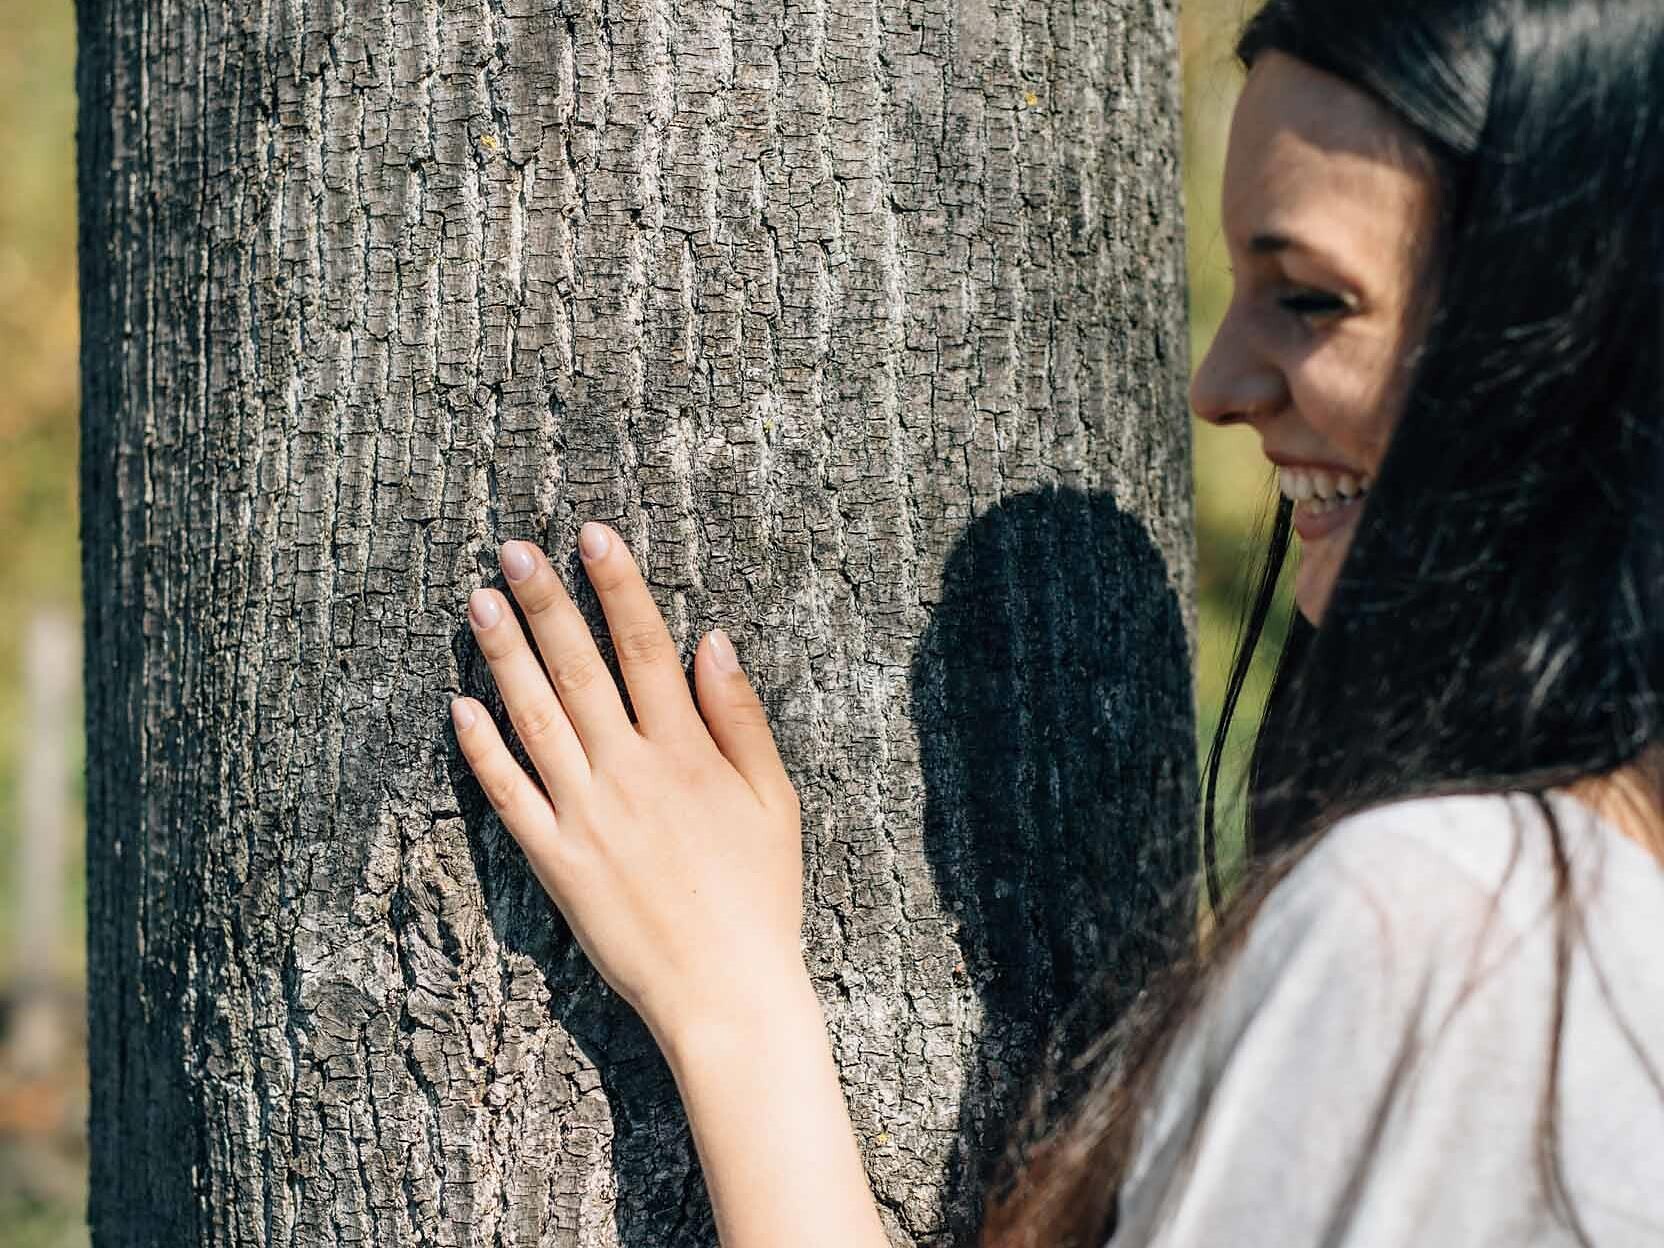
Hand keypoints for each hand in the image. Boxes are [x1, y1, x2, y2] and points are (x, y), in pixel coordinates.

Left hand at [449, 522, 806, 1043]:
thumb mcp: (774, 800)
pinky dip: (482, 750)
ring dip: (504, 656)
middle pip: (580, 669)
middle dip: (546, 602)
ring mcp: (586, 815)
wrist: (726, 990)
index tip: (593, 534)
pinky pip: (509, 795)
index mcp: (687, 752)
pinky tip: (458, 705)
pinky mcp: (556, 861)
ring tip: (479, 600)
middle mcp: (630, 772)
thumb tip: (712, 641)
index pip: (646, 648)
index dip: (618, 586)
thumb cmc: (761, 894)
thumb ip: (740, 718)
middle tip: (511, 547)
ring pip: (534, 718)